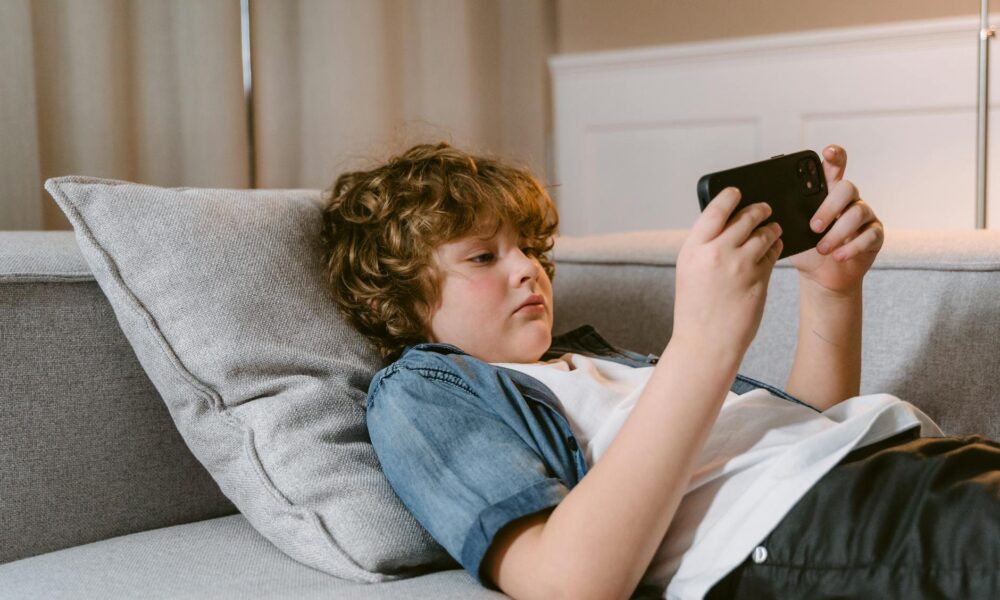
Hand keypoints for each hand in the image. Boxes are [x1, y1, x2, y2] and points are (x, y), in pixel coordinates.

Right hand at [674, 187, 781, 364]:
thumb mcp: (690, 272)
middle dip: (759, 210)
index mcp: (694, 249)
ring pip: (764, 234)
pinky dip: (775, 248)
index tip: (737, 191)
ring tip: (773, 229)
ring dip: (771, 228)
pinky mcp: (759, 279)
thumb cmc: (696, 309)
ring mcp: (739, 266)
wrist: (705, 343)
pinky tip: (774, 248)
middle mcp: (716, 254)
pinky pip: (773, 254)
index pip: (715, 210)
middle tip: (765, 208)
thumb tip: (727, 224)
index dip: (729, 197)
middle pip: (745, 218)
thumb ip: (705, 247)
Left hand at [789, 145, 883, 295]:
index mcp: (827, 192)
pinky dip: (852, 247)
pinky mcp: (875, 234)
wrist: (820, 276)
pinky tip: (838, 256)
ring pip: (858, 212)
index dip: (834, 156)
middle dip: (829, 208)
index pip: (834, 166)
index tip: (827, 152)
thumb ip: (789, 215)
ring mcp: (865, 215)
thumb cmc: (805, 248)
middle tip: (813, 227)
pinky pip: (870, 235)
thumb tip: (771, 207)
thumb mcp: (793, 231)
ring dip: (837, 233)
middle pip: (846, 188)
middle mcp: (849, 199)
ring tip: (822, 249)